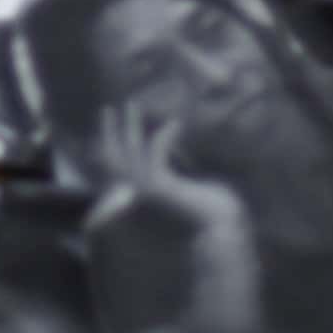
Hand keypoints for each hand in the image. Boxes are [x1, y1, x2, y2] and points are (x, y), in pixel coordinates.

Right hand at [89, 103, 242, 229]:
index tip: (109, 125)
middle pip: (113, 160)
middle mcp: (139, 197)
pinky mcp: (162, 189)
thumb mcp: (188, 186)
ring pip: (130, 153)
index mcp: (142, 197)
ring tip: (133, 104)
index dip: (109, 147)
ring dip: (130, 126)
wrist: (223, 228)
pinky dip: (164, 138)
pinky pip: (155, 156)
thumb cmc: (210, 208)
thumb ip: (170, 176)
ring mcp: (148, 194)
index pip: (115, 169)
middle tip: (109, 108)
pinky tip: (176, 124)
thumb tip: (166, 152)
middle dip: (109, 133)